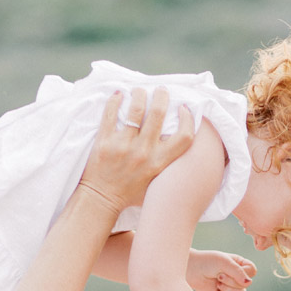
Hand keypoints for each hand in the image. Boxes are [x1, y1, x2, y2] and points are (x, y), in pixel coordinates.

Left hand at [78, 88, 194, 213]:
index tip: (183, 108)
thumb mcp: (156, 182)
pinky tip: (119, 95)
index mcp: (159, 163)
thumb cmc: (131, 192)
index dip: (188, 119)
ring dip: (139, 94)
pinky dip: (115, 99)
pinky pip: (110, 113)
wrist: (102, 200)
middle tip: (160, 90)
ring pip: (136, 108)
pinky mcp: (104, 142)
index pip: (184, 136)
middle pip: (158, 113)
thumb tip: (178, 140)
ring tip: (139, 91)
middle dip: (161, 96)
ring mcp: (123, 147)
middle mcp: (143, 153)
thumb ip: (166, 164)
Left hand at [187, 250, 255, 290]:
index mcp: (239, 264)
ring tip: (217, 282)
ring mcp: (230, 287)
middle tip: (219, 274)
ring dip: (228, 289)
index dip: (245, 272)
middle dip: (231, 281)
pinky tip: (216, 290)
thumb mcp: (224, 262)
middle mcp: (237, 276)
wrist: (190, 270)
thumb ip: (238, 272)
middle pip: (246, 285)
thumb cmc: (207, 261)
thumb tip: (248, 283)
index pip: (252, 271)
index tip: (231, 268)